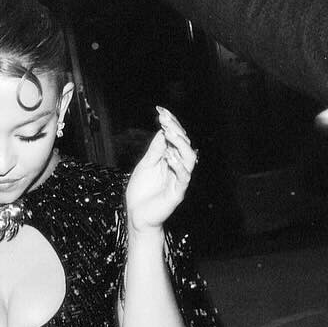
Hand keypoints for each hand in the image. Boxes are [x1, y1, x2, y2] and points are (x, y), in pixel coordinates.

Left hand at [124, 107, 197, 233]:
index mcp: (171, 159)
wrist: (137, 216)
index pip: (175, 138)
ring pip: (190, 158)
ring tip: (169, 132)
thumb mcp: (146, 165)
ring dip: (180, 144)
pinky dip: (177, 165)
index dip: (171, 123)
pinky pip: (183, 177)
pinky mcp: (177, 193)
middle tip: (165, 119)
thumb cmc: (141, 192)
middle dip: (176, 129)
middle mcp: (178, 167)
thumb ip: (156, 150)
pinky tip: (168, 156)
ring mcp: (179, 180)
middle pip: (185, 144)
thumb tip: (164, 129)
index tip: (161, 110)